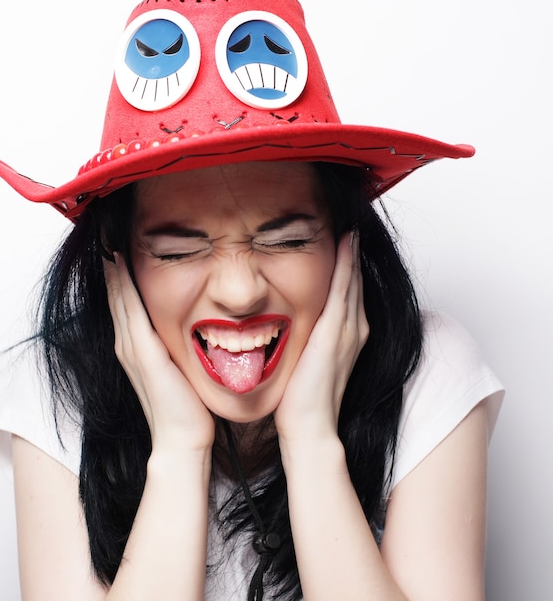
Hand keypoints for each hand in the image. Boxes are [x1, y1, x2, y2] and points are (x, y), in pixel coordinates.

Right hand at [104, 253, 214, 453]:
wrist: (181, 437)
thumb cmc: (184, 407)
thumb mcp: (176, 369)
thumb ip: (173, 349)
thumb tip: (189, 330)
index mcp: (134, 349)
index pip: (124, 305)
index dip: (119, 279)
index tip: (119, 252)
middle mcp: (126, 345)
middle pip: (115, 297)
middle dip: (112, 269)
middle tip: (109, 239)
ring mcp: (131, 348)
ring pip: (118, 299)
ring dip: (113, 271)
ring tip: (109, 243)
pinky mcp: (141, 350)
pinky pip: (129, 309)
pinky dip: (122, 285)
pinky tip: (119, 264)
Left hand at [274, 232, 368, 444]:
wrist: (310, 426)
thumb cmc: (304, 399)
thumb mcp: (308, 361)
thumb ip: (308, 340)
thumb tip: (293, 325)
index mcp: (348, 335)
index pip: (349, 291)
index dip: (348, 265)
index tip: (344, 240)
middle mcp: (355, 329)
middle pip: (356, 280)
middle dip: (353, 252)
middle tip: (351, 223)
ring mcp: (349, 330)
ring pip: (353, 280)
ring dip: (352, 251)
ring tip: (351, 225)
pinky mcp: (336, 332)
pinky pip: (343, 289)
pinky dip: (347, 264)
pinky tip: (346, 241)